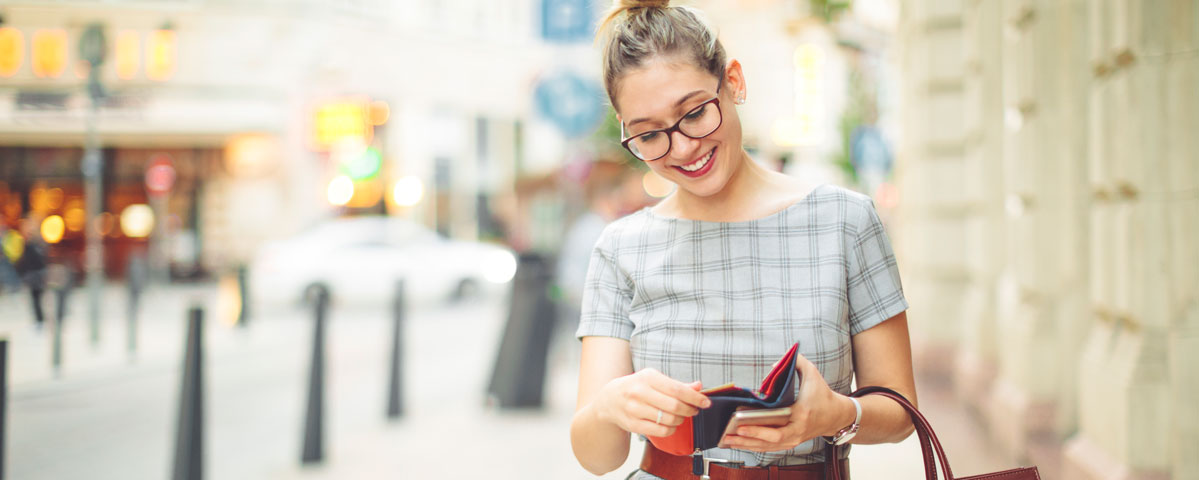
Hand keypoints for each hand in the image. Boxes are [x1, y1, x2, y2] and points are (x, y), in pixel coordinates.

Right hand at [594, 368, 710, 437]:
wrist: (609, 400)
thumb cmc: (635, 387)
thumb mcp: (653, 379)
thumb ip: (676, 384)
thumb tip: (698, 386)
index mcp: (646, 377)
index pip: (677, 389)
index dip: (694, 397)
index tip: (705, 402)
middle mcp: (639, 393)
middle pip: (674, 406)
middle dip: (689, 410)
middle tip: (694, 410)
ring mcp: (634, 410)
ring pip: (668, 420)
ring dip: (681, 420)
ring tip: (681, 416)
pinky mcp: (633, 425)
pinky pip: (660, 431)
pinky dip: (671, 429)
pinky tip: (671, 424)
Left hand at [718, 354, 854, 451]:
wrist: (835, 415)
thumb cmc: (821, 393)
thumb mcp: (812, 373)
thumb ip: (796, 362)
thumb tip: (775, 364)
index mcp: (801, 414)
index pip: (777, 425)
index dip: (757, 427)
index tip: (740, 421)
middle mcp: (797, 431)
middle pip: (769, 440)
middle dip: (747, 438)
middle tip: (728, 433)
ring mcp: (794, 440)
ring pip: (767, 447)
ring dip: (746, 445)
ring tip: (727, 440)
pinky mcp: (791, 443)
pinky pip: (770, 448)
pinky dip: (753, 446)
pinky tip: (738, 443)